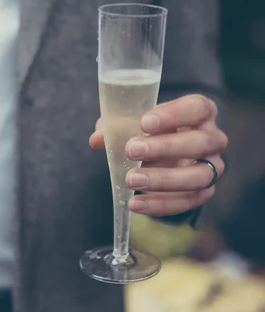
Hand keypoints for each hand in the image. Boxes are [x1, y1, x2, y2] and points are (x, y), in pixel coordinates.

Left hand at [90, 95, 227, 215]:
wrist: (165, 155)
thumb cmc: (151, 132)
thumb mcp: (135, 123)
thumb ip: (118, 127)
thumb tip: (97, 139)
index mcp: (201, 112)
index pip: (196, 107)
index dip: (173, 114)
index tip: (144, 122)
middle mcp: (213, 138)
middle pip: (199, 142)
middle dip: (165, 147)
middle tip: (131, 150)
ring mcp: (213, 166)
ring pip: (199, 175)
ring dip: (164, 179)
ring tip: (131, 180)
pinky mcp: (205, 191)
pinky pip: (188, 201)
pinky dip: (160, 204)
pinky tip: (136, 203)